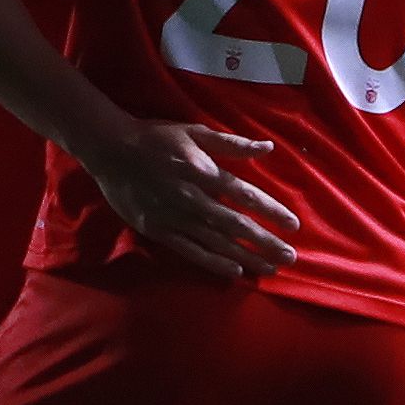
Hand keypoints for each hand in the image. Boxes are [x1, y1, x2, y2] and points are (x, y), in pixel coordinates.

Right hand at [83, 117, 297, 279]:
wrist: (111, 150)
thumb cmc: (157, 139)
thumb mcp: (195, 132)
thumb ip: (231, 143)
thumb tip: (267, 147)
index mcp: (205, 172)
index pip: (245, 195)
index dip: (271, 211)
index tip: (293, 225)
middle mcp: (194, 198)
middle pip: (236, 225)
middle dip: (265, 242)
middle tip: (289, 257)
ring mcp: (176, 217)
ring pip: (217, 242)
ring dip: (245, 256)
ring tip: (269, 268)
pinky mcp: (159, 230)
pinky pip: (190, 250)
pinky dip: (212, 261)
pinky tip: (233, 271)